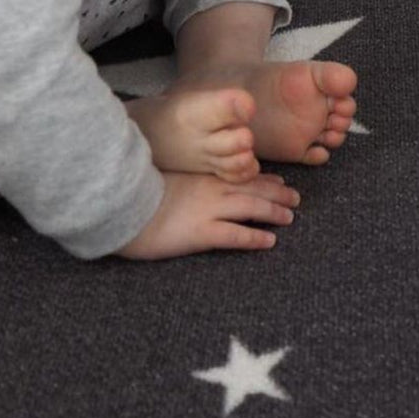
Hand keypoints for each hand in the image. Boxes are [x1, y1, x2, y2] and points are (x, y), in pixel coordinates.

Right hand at [117, 172, 299, 259]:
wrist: (123, 207)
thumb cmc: (139, 194)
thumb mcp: (169, 178)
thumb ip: (187, 179)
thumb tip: (194, 183)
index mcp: (204, 176)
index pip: (242, 175)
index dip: (264, 179)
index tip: (280, 181)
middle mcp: (212, 190)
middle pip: (254, 189)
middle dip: (277, 193)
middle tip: (295, 198)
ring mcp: (209, 210)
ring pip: (252, 208)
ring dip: (274, 212)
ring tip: (290, 217)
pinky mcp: (202, 233)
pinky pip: (236, 235)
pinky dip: (255, 237)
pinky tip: (269, 241)